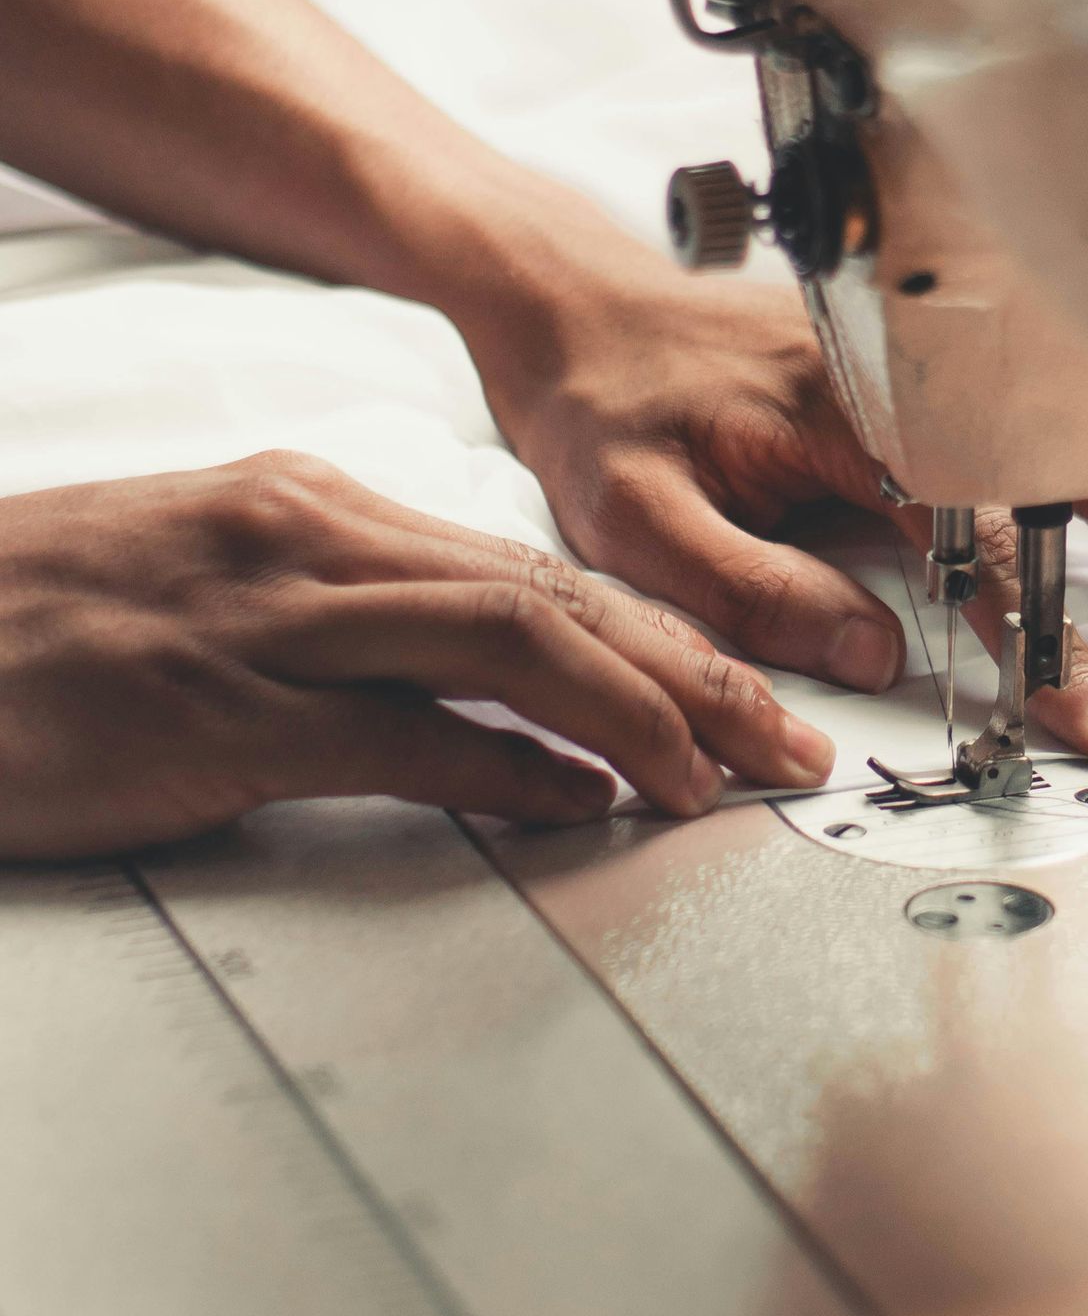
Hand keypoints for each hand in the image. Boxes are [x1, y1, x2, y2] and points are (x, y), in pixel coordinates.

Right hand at [0, 454, 835, 861]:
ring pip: (505, 642)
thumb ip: (346, 622)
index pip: (533, 566)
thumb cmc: (46, 629)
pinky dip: (505, 771)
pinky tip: (574, 808)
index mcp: (314, 507)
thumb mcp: (215, 586)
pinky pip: (400, 736)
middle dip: (693, 668)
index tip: (742, 688)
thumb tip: (484, 702)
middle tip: (786, 741)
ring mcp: (266, 625)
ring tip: (715, 776)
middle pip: (551, 594)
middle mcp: (309, 545)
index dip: (661, 632)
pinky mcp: (219, 718)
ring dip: (637, 713)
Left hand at [474, 249, 1087, 764]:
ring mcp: (965, 358)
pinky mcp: (974, 362)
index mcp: (856, 412)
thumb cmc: (605, 403)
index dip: (1061, 641)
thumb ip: (751, 589)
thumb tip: (872, 660)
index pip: (993, 538)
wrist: (578, 296)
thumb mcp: (634, 517)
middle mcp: (932, 373)